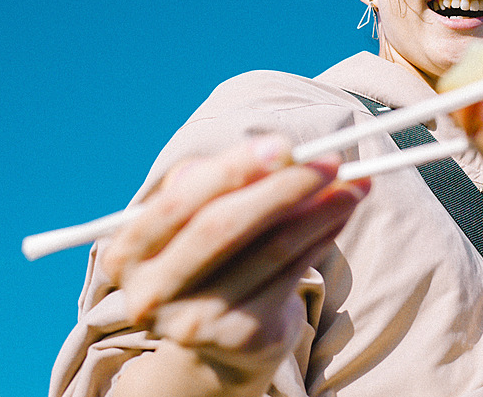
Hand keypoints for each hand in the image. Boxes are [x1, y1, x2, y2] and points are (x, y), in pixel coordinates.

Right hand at [100, 135, 368, 367]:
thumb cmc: (206, 255)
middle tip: (330, 160)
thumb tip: (280, 152)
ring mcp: (195, 322)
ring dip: (319, 211)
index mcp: (128, 253)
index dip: (232, 170)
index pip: (180, 202)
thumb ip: (219, 180)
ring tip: (354, 184)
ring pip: (268, 252)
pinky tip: (341, 216)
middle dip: (283, 187)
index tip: (283, 144)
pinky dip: (321, 239)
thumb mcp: (194, 216)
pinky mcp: (239, 338)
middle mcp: (151, 293)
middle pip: (223, 228)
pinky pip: (290, 276)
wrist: (215, 335)